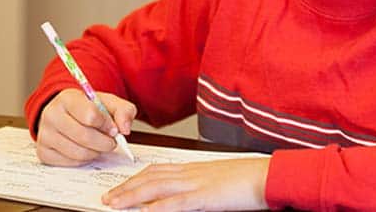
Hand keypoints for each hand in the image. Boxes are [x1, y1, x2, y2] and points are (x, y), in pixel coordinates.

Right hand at [36, 88, 136, 165]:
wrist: (68, 114)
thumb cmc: (90, 108)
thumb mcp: (110, 103)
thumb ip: (124, 111)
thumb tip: (125, 129)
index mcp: (67, 98)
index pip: (90, 115)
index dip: (107, 125)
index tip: (113, 128)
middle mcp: (51, 115)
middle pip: (85, 137)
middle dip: (105, 143)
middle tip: (111, 142)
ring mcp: (45, 134)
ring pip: (78, 153)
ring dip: (96, 152)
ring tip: (99, 145)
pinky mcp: (43, 152)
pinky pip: (70, 163)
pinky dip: (84, 160)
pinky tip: (86, 149)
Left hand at [102, 157, 270, 210]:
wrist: (267, 176)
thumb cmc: (248, 180)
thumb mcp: (218, 180)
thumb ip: (199, 186)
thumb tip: (185, 196)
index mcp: (194, 169)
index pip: (158, 170)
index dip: (136, 178)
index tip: (122, 185)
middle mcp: (190, 173)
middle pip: (150, 177)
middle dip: (127, 187)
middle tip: (108, 198)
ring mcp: (196, 184)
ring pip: (156, 187)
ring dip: (132, 196)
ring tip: (115, 204)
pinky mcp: (205, 197)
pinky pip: (176, 202)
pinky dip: (157, 207)